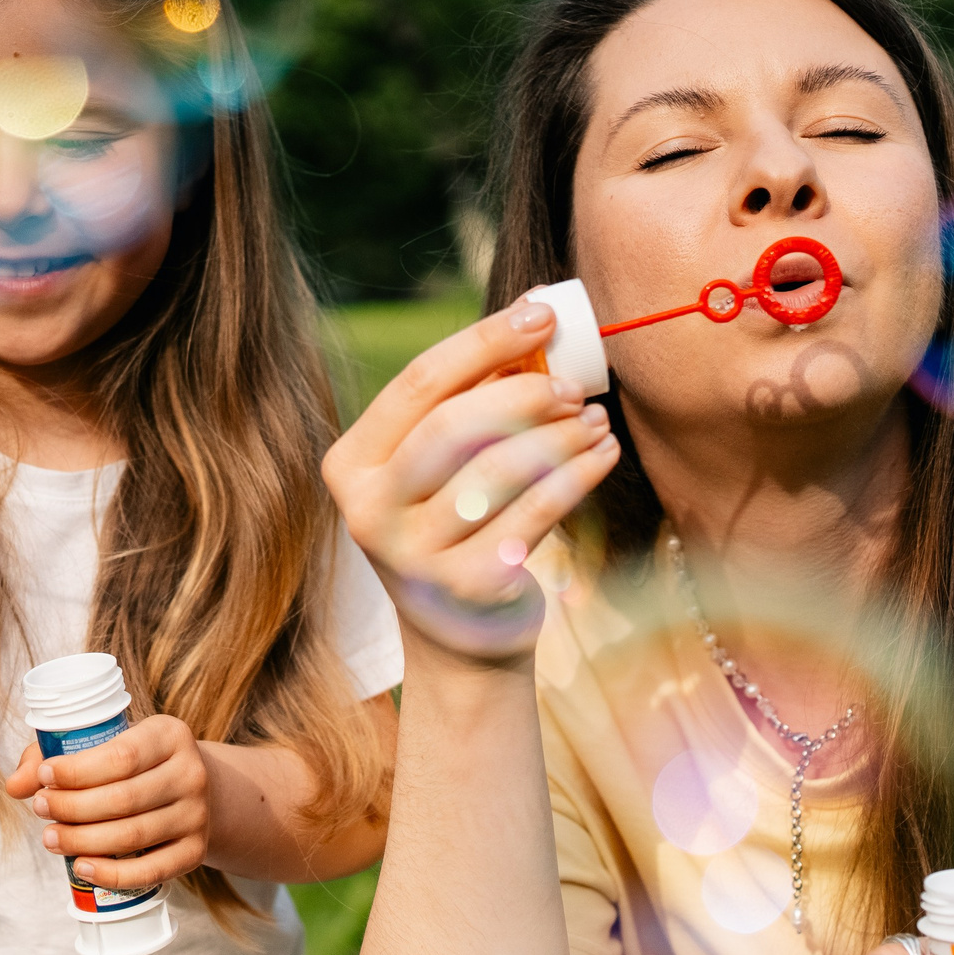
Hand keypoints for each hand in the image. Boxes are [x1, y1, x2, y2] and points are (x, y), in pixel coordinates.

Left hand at [2, 715, 209, 891]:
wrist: (193, 792)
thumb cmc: (135, 766)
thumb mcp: (105, 745)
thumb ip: (53, 756)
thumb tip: (15, 785)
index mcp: (170, 735)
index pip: (122, 756)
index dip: (77, 771)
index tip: (44, 777)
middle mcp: (192, 773)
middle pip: (124, 798)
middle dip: (72, 807)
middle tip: (40, 808)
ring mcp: (197, 815)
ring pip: (133, 834)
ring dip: (83, 840)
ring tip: (50, 837)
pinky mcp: (195, 851)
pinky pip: (151, 870)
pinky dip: (113, 874)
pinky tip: (82, 867)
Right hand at [322, 299, 620, 665]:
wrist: (460, 640)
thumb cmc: (457, 526)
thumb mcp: (443, 467)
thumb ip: (472, 398)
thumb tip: (535, 314)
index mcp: (352, 465)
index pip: (418, 383)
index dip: (484, 341)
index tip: (542, 315)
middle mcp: (369, 512)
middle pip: (452, 426)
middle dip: (524, 394)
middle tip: (575, 386)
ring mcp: (414, 556)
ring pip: (497, 471)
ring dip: (558, 437)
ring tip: (595, 420)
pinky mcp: (466, 588)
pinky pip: (534, 515)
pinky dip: (576, 477)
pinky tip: (601, 456)